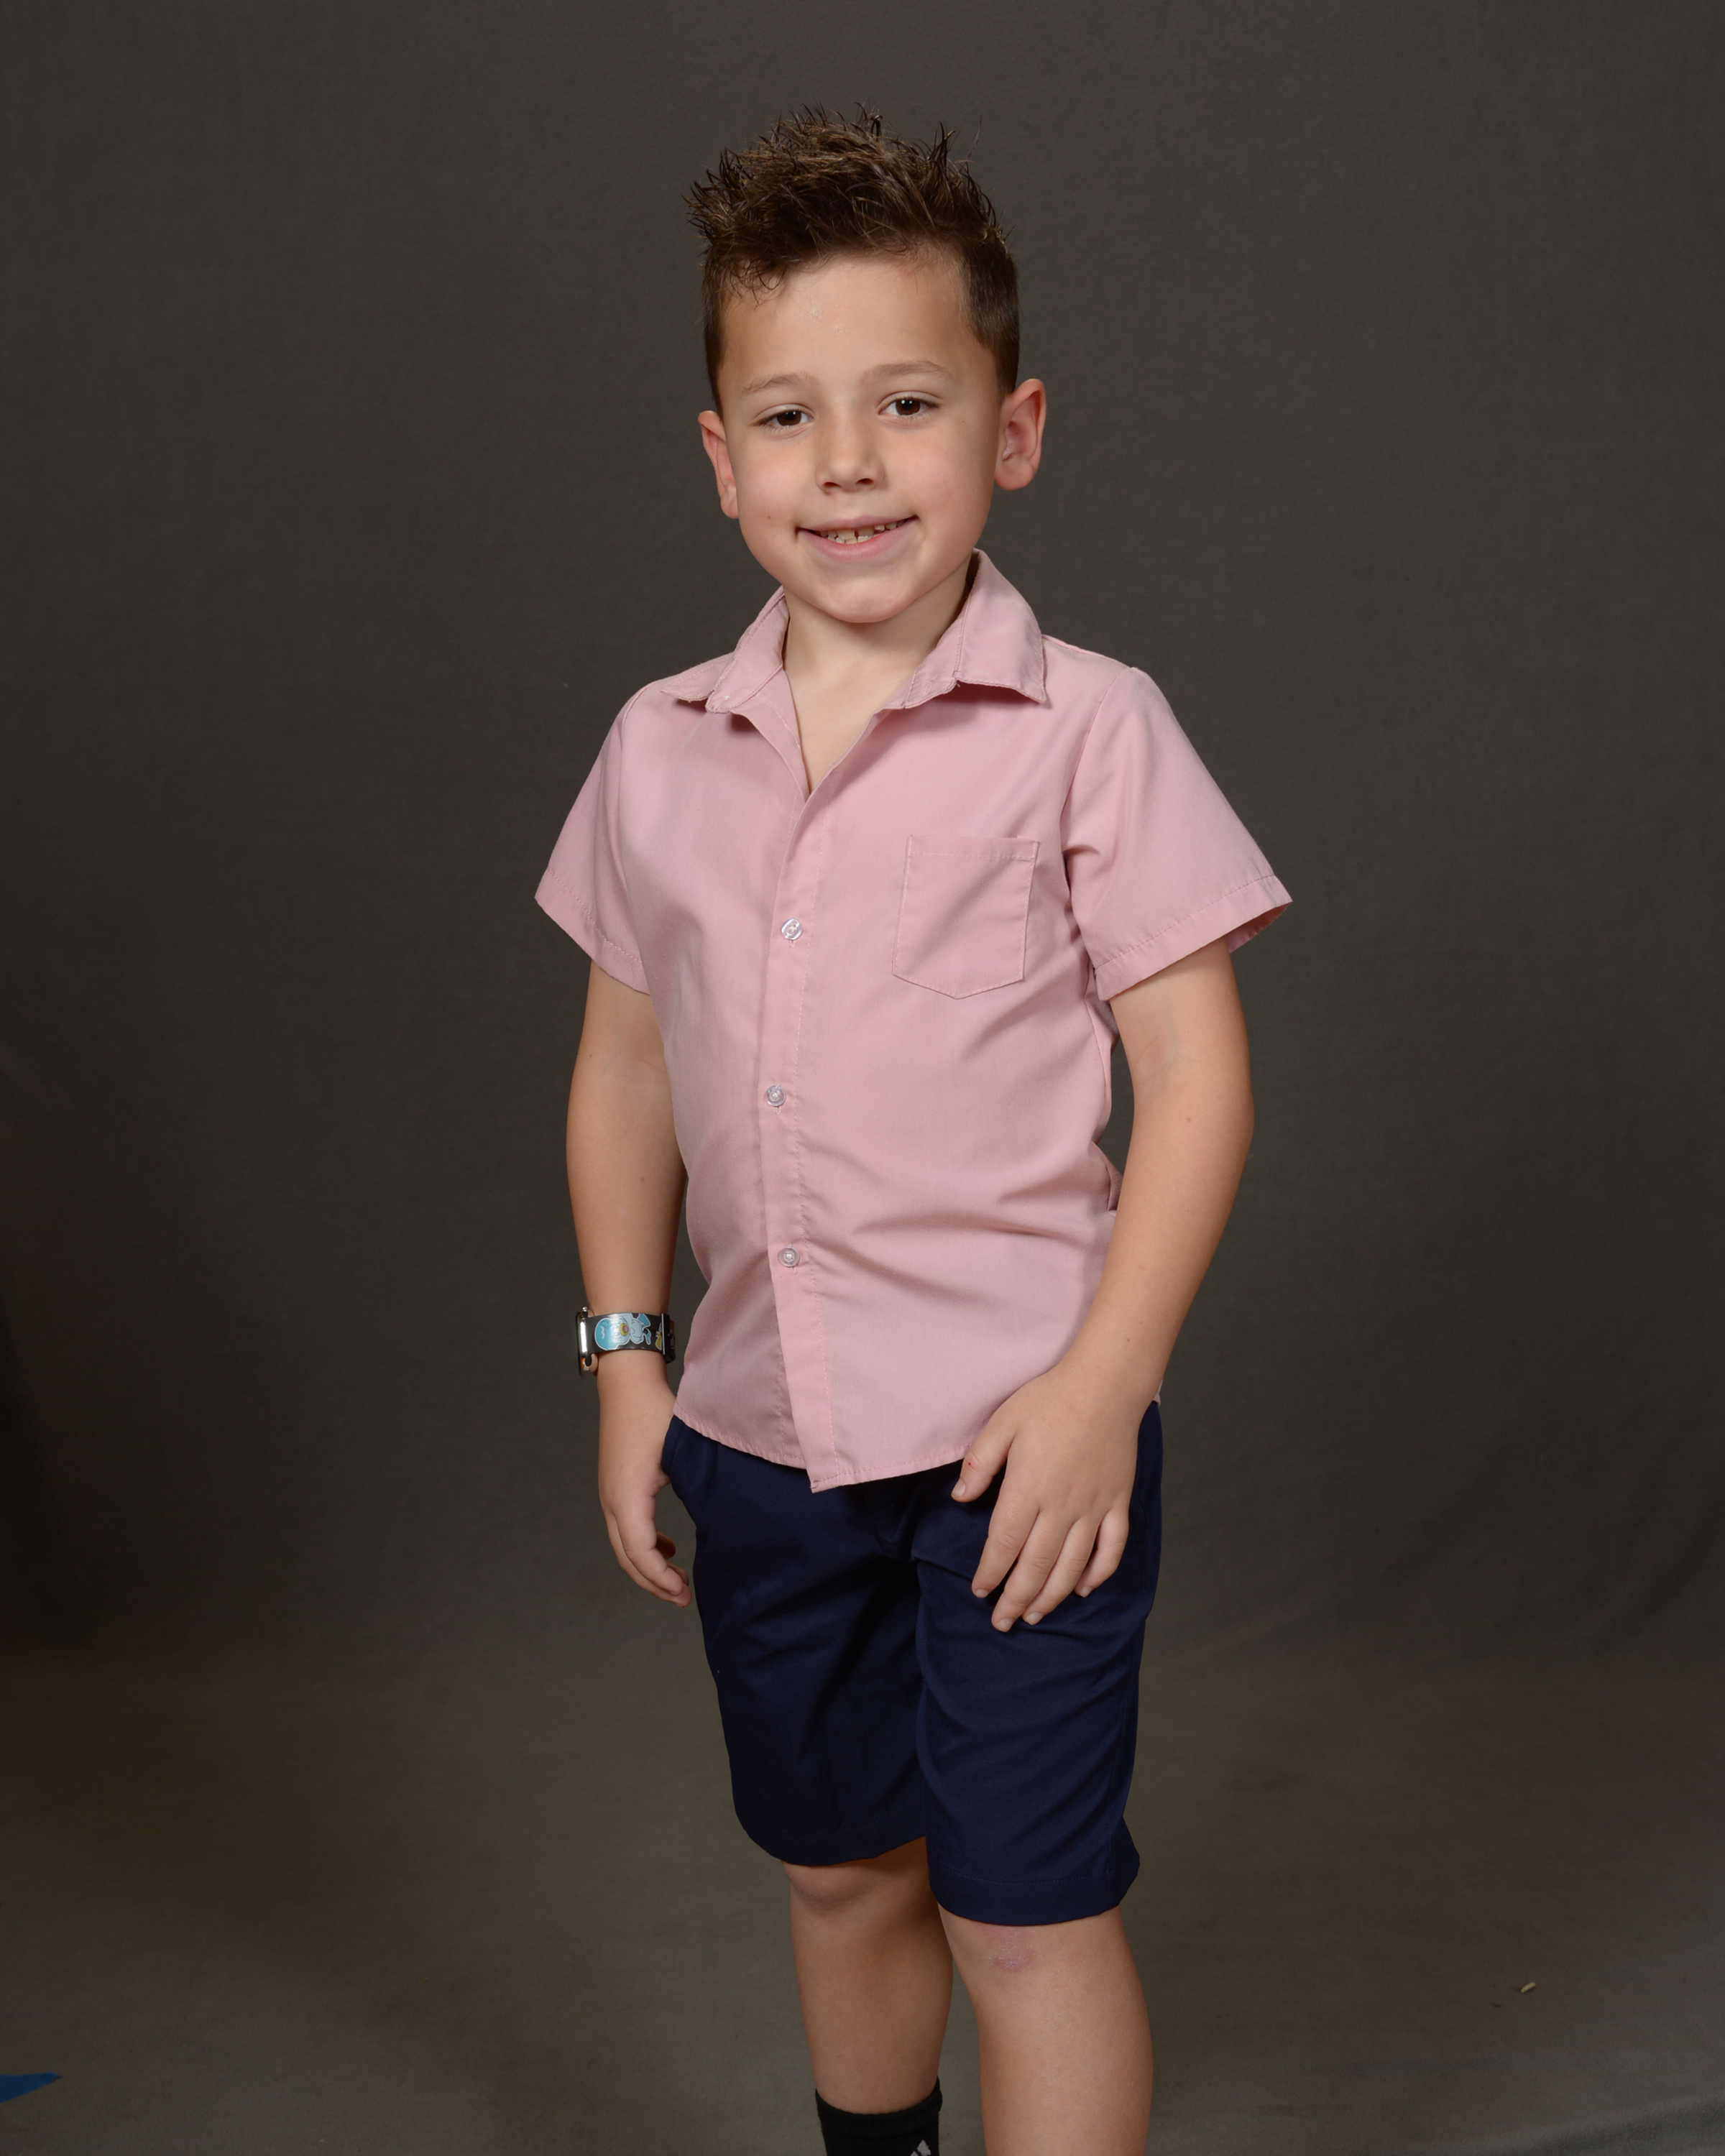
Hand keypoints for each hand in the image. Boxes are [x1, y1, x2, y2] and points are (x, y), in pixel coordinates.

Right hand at [595, 1355, 689, 1605]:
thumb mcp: (682, 1451)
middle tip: (683, 1598)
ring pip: (623, 1546)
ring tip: (677, 1580)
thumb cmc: (657, 1411)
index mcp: (627, 1496)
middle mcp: (611, 1500)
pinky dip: (643, 1546)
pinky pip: (624, 1529)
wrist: (628, 1383)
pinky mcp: (614, 1487)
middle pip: (627, 1558)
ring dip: (647, 1567)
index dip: (661, 1578)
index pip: (640, 1553)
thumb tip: (724, 1520)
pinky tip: (667, 1547)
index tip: (685, 1593)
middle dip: (654, 1583)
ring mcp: (608, 1494)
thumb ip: (698, 1487)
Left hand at [950, 1365, 1142, 1630]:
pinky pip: (1111, 1549)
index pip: (1003, 1544)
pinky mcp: (1117, 1502)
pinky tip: (1083, 1589)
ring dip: (1052, 1596)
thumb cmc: (1048, 1400)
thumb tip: (960, 1499)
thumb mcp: (1001, 1423)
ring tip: (1035, 1615)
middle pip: (1036, 1565)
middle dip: (1016, 1599)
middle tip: (1002, 1622)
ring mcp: (1093, 1507)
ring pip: (1072, 1566)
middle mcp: (1061, 1507)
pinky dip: (1098, 1574)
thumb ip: (979, 1463)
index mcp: (1028, 1489)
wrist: (1105, 1385)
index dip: (990, 1573)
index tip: (980, 1591)